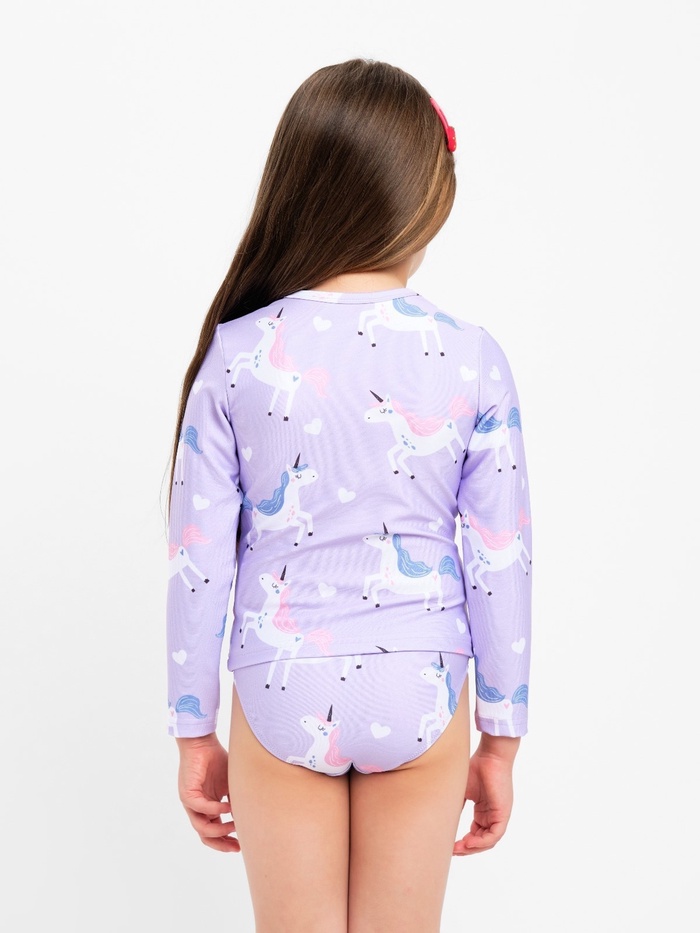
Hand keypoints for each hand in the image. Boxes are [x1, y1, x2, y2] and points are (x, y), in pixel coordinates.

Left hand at [176, 733, 239, 852]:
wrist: (203, 743)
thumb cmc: (217, 760)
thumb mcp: (231, 784)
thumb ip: (236, 800)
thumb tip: (249, 815)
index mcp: (208, 807)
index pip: (214, 831)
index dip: (226, 841)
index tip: (241, 846)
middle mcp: (198, 808)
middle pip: (205, 835)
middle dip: (221, 843)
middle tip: (237, 847)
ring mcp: (191, 803)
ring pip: (200, 827)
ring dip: (218, 830)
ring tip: (234, 826)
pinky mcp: (187, 794)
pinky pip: (199, 808)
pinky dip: (215, 811)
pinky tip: (227, 808)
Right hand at [453, 736, 518, 855]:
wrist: (490, 755)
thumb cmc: (476, 767)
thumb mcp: (461, 790)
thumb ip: (456, 806)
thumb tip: (443, 819)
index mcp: (484, 810)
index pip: (475, 833)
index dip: (463, 841)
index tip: (449, 845)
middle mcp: (492, 814)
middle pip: (481, 840)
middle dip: (466, 848)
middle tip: (451, 851)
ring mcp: (499, 815)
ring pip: (488, 841)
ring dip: (473, 847)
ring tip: (458, 849)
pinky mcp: (503, 814)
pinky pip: (494, 835)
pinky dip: (481, 842)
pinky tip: (468, 842)